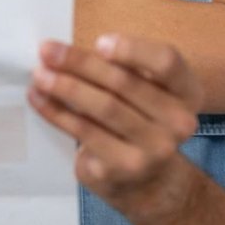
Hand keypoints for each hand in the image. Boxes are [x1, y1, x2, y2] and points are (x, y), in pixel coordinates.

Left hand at [28, 34, 204, 221]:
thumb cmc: (136, 121)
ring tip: (39, 74)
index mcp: (186, 92)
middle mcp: (179, 121)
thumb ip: (120, 70)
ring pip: (103, 107)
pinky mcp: (124, 167)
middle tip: (47, 51)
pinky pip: (84, 131)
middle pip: (124, 83)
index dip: (133, 49)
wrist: (147, 182)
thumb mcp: (143, 93)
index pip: (167, 62)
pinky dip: (56, 112)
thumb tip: (64, 52)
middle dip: (79, 63)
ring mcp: (154, 149)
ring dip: (64, 87)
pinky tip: (38, 98)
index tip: (99, 41)